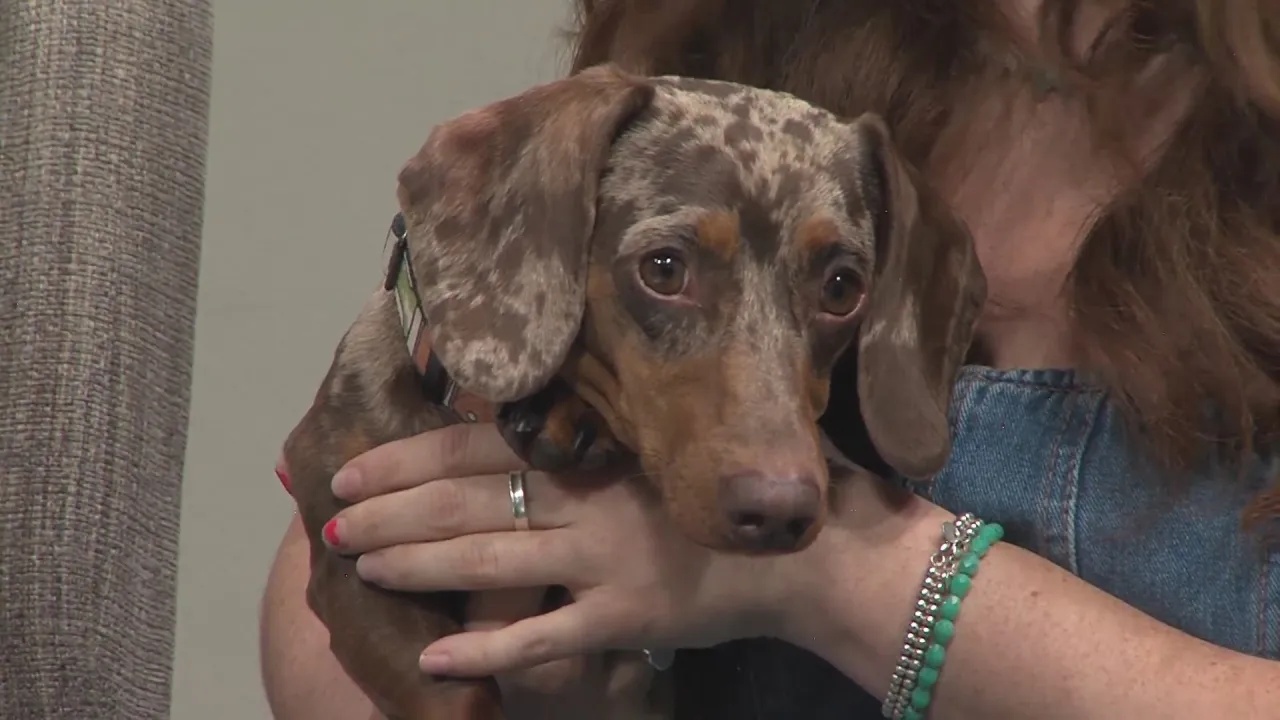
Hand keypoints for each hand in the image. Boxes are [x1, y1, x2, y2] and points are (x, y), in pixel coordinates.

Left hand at [325, 422, 822, 678]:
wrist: (798, 551)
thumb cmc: (713, 495)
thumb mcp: (647, 454)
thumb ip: (579, 449)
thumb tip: (497, 437)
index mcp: (589, 455)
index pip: (476, 448)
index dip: (407, 459)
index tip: (350, 468)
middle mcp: (588, 501)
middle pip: (468, 503)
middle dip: (391, 512)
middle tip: (331, 520)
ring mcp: (606, 563)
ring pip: (493, 563)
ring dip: (419, 565)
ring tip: (360, 567)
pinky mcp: (627, 619)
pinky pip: (546, 639)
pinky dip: (488, 651)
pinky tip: (434, 659)